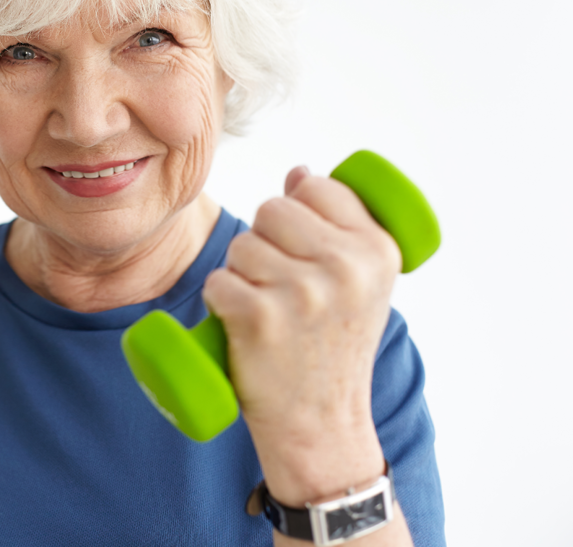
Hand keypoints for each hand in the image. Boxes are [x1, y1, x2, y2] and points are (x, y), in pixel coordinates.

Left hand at [202, 166, 401, 504]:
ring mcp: (303, 292)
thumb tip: (300, 173)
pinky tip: (245, 328)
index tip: (303, 250)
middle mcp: (346, 267)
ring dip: (241, 274)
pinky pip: (219, 282)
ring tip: (268, 311)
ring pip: (241, 246)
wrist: (320, 422)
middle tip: (281, 287)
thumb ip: (337, 225)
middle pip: (271, 210)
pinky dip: (221, 303)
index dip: (297, 212)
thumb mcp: (361, 284)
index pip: (316, 187)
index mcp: (377, 249)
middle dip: (264, 242)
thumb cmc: (332, 345)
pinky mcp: (260, 318)